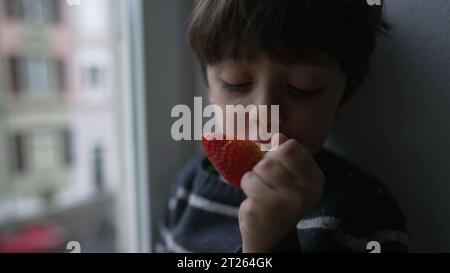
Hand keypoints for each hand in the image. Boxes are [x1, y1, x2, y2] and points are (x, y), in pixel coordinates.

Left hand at [239, 134, 323, 251]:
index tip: (278, 169)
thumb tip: (279, 136)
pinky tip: (255, 200)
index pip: (291, 147)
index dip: (277, 154)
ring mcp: (287, 201)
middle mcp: (306, 191)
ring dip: (254, 177)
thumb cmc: (278, 199)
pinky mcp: (266, 208)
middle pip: (274, 156)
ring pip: (260, 167)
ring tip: (261, 191)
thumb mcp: (288, 176)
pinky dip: (247, 188)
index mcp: (315, 179)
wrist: (269, 235)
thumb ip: (285, 156)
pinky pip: (248, 181)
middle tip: (268, 183)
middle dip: (264, 166)